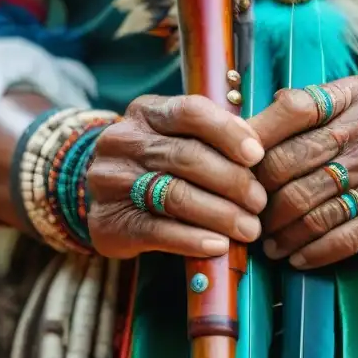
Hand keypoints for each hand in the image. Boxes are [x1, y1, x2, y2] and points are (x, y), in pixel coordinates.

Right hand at [87, 95, 266, 259]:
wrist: (97, 197)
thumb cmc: (156, 164)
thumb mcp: (176, 137)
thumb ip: (212, 138)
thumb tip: (258, 148)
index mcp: (146, 112)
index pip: (190, 112)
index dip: (228, 132)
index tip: (257, 155)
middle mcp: (123, 141)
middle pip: (186, 157)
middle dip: (232, 181)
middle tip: (260, 202)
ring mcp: (112, 181)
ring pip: (175, 195)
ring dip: (220, 214)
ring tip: (249, 228)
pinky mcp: (110, 221)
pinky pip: (158, 230)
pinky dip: (193, 239)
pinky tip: (219, 245)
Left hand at [250, 76, 357, 268]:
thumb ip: (310, 108)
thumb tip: (246, 125)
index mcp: (355, 97)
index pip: (293, 108)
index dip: (255, 138)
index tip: (233, 164)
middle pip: (292, 164)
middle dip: (259, 196)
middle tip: (243, 215)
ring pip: (312, 207)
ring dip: (281, 232)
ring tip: (267, 244)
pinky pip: (343, 236)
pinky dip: (314, 252)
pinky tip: (298, 259)